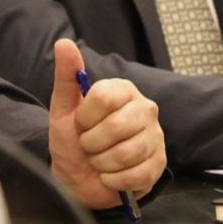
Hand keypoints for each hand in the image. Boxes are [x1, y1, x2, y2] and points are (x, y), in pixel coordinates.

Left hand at [45, 38, 164, 208]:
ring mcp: (156, 137)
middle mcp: (145, 109)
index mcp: (123, 90)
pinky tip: (110, 175)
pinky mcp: (159, 164)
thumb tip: (64, 43)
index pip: (104, 97)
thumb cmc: (72, 140)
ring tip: (99, 161)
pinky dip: (114, 180)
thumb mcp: (63, 109)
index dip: (85, 117)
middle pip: (116, 127)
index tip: (81, 124)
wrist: (79, 178)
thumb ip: (66, 77)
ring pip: (125, 154)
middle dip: (92, 143)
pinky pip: (135, 175)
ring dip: (102, 164)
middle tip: (89, 146)